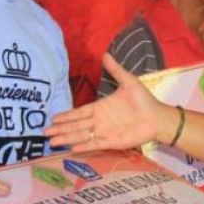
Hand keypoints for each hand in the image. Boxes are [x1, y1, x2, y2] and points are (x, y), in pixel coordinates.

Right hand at [46, 53, 174, 151]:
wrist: (158, 117)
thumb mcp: (128, 82)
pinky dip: (83, 146)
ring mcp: (104, 132)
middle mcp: (99, 121)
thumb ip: (115, 70)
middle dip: (60, 129)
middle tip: (45, 132)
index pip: (79, 113)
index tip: (53, 118)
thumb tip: (105, 54)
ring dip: (67, 138)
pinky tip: (72, 149)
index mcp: (100, 108)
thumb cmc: (144, 100)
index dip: (66, 116)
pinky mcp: (112, 141)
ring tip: (52, 142)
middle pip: (75, 126)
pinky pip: (94, 144)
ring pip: (81, 136)